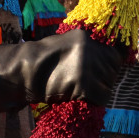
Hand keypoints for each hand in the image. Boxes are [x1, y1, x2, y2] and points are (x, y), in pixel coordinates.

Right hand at [0, 28, 122, 111]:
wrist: (24, 73)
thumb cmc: (43, 61)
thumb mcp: (66, 44)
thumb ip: (87, 48)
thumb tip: (110, 56)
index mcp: (85, 36)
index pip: (114, 53)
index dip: (110, 65)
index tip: (104, 72)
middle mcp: (89, 48)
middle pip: (113, 69)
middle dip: (104, 78)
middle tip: (89, 84)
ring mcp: (87, 66)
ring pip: (108, 85)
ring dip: (99, 91)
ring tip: (82, 91)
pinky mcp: (84, 84)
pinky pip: (101, 97)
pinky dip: (94, 101)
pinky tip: (80, 98)